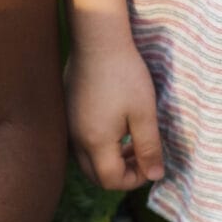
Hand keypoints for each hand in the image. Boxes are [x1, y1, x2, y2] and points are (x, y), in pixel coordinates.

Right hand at [64, 37, 164, 189]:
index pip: (111, 180)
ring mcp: (68, 126)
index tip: (152, 163)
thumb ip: (149, 148)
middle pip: (96, 175)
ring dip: (110, 160)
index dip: (135, 179)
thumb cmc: (124, 75)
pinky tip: (115, 127)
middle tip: (142, 156)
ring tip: (131, 142)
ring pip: (87, 160)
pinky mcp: (66, 113)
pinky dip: (99, 146)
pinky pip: (81, 143)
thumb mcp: (144, 113)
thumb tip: (155, 176)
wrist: (97, 41)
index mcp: (95, 142)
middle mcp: (76, 139)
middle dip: (121, 174)